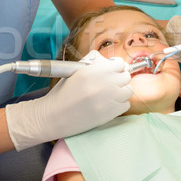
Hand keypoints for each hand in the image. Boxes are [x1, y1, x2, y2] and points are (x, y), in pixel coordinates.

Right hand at [6, 50, 132, 150]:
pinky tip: (109, 104)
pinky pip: (125, 105)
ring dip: (121, 91)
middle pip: (126, 76)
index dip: (117, 66)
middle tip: (113, 82)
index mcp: (92, 71)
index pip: (119, 63)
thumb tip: (113, 65)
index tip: (114, 70)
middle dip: (120, 78)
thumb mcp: (75, 73)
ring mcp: (107, 99)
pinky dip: (120, 104)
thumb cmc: (62, 94)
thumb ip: (95, 67)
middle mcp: (102, 83)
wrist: (53, 117)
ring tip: (110, 94)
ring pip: (128, 91)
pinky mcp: (109, 114)